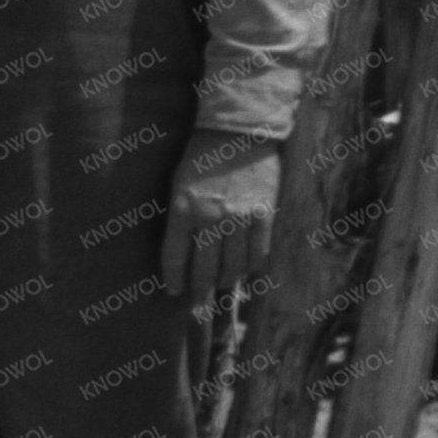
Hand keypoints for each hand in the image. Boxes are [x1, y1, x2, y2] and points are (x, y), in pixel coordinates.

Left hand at [163, 130, 282, 311]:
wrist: (238, 130)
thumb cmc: (202, 157)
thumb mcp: (178, 184)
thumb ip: (180, 217)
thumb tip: (183, 251)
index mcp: (182, 208)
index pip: (174, 257)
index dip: (173, 279)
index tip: (174, 291)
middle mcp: (210, 217)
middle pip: (204, 269)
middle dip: (200, 292)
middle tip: (198, 306)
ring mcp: (239, 217)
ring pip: (233, 267)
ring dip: (226, 281)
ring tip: (222, 285)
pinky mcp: (264, 214)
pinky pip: (258, 254)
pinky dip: (251, 268)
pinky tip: (246, 271)